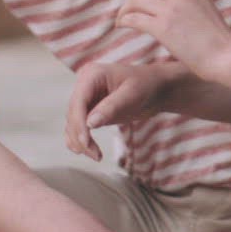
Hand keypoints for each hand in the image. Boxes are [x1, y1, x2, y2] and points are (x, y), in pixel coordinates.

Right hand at [64, 62, 181, 161]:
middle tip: (95, 155)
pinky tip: (88, 151)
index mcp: (92, 75)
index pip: (78, 101)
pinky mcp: (90, 111)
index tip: (86, 142)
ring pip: (73, 123)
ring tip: (96, 156)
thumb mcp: (132, 95)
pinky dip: (80, 140)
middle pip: (73, 114)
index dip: (79, 123)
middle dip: (80, 136)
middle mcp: (84, 85)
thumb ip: (111, 107)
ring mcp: (86, 99)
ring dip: (80, 141)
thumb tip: (90, 123)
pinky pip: (78, 127)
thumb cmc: (147, 86)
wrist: (157, 88)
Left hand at [118, 0, 230, 77]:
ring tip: (121, 21)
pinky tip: (122, 27)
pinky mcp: (163, 28)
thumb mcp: (203, 6)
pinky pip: (133, 18)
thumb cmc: (217, 39)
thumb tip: (164, 1)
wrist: (226, 56)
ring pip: (133, 1)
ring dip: (123, 11)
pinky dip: (123, 21)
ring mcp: (170, 9)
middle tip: (125, 12)